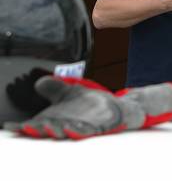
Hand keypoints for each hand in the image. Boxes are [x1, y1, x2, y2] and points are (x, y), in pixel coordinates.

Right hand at [3, 76, 171, 139]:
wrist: (117, 107)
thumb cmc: (90, 104)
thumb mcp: (70, 92)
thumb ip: (55, 88)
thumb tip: (40, 82)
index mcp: (57, 119)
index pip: (38, 124)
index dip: (25, 126)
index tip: (12, 126)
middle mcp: (67, 126)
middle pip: (50, 130)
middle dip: (40, 129)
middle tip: (32, 126)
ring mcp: (82, 128)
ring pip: (67, 132)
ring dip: (58, 131)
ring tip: (51, 127)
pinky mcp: (98, 129)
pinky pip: (87, 132)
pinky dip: (79, 131)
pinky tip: (73, 129)